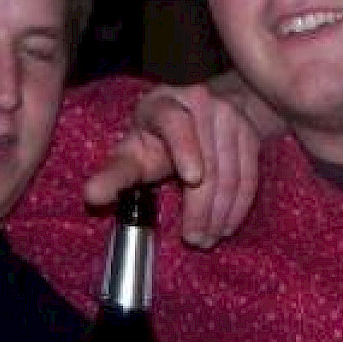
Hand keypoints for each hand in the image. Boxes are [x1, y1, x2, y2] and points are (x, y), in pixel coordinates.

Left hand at [84, 80, 260, 247]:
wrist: (196, 115)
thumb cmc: (155, 140)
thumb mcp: (132, 152)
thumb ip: (113, 175)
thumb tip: (91, 196)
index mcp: (164, 104)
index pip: (175, 123)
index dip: (185, 148)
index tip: (192, 178)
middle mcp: (201, 102)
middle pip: (208, 159)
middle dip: (202, 205)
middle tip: (195, 239)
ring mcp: (231, 115)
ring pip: (231, 171)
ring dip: (221, 212)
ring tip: (209, 238)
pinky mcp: (251, 132)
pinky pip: (249, 174)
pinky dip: (239, 205)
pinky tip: (227, 225)